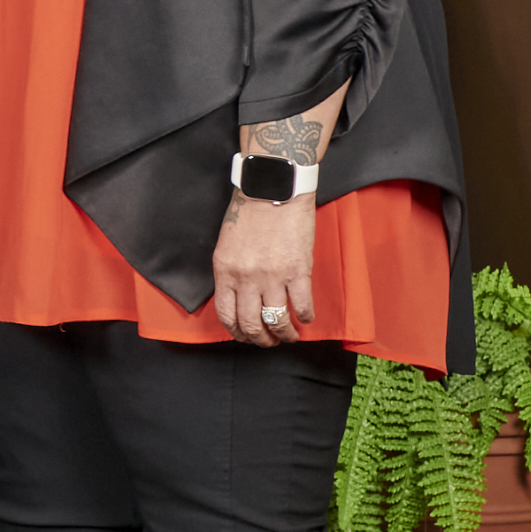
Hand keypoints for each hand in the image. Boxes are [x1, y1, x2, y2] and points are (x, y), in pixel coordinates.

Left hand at [213, 193, 317, 346]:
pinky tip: (306, 318)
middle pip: (251, 324)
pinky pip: (302, 305)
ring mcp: (272, 276)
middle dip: (261, 340)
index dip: (237, 332)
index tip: (246, 337)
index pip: (226, 314)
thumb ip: (231, 272)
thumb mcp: (227, 244)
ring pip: (277, 320)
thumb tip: (239, 297)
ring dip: (285, 334)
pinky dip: (305, 317)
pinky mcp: (298, 270)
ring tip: (291, 336)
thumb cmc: (249, 212)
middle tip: (270, 342)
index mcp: (224, 271)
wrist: (273, 189)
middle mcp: (245, 277)